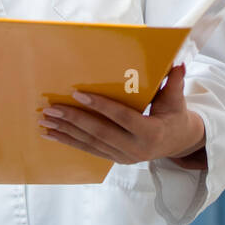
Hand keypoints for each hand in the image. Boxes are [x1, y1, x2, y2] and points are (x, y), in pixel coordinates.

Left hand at [39, 64, 207, 169]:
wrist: (178, 144)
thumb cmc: (175, 116)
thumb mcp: (177, 100)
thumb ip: (174, 82)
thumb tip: (176, 64)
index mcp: (150, 132)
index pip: (121, 117)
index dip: (100, 106)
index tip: (78, 94)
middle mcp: (135, 149)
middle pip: (99, 132)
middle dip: (73, 120)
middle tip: (51, 108)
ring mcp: (123, 157)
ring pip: (90, 143)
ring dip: (65, 131)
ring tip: (45, 120)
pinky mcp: (114, 160)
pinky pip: (89, 150)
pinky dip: (69, 141)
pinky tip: (52, 135)